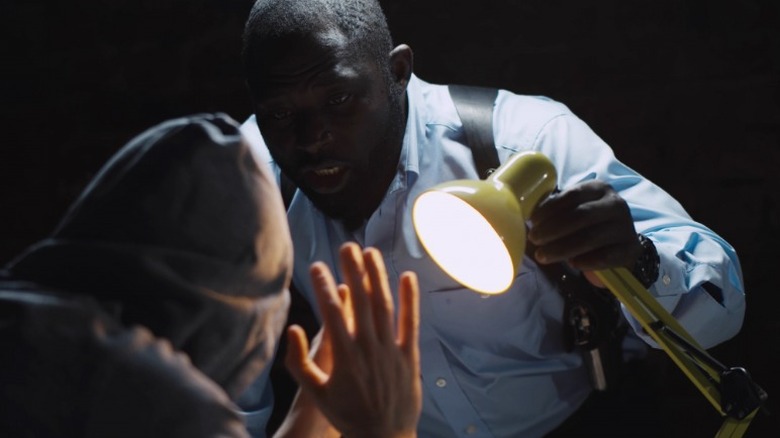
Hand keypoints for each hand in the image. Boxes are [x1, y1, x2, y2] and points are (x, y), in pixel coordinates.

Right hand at [285, 242, 420, 437]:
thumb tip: (292, 328)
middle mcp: (368, 347)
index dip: (323, 286)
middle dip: (353, 270)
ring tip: (371, 252)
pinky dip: (410, 299)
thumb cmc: (346, 415)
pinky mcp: (408, 354)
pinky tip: (408, 276)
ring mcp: (390, 349)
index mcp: (343, 355)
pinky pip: (409, 322)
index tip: (317, 266)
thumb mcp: (313, 391)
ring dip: (378, 276)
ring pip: (384, 305)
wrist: (383, 436)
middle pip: (360, 300)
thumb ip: (297, 361)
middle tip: (347, 246)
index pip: (331, 311)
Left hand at [528, 180, 641, 285]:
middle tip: (534, 239)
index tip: (532, 221)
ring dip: (562, 248)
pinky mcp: (630, 248)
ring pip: (590, 237)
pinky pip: (605, 256)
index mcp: (599, 189)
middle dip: (553, 229)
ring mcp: (625, 226)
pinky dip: (586, 261)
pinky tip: (572, 264)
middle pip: (580, 216)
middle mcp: (615, 204)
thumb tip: (528, 217)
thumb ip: (557, 210)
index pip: (572, 196)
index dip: (550, 209)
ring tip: (543, 256)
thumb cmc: (589, 225)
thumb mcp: (576, 210)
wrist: (620, 245)